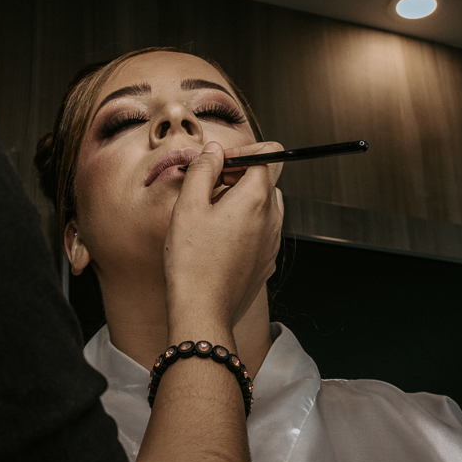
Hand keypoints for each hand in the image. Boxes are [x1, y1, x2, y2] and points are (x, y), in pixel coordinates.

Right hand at [163, 140, 284, 331]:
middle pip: (266, 180)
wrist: (203, 310)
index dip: (240, 152)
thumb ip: (203, 170)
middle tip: (207, 188)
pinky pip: (261, 230)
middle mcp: (272, 218)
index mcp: (256, 198)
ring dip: (241, 200)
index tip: (218, 163)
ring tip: (210, 214)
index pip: (266, 155)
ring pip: (264, 205)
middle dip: (238, 176)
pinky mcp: (266, 260)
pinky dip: (243, 224)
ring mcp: (272, 241)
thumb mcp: (188, 206)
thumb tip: (214, 151)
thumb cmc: (193, 261)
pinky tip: (217, 239)